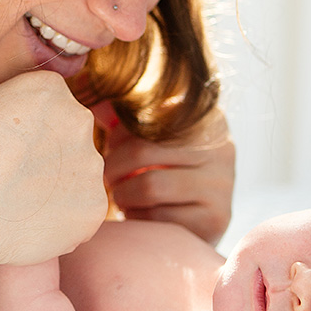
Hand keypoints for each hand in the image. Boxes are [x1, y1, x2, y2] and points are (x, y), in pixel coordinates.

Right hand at [0, 71, 107, 268]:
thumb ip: (22, 114)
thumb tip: (35, 137)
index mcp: (51, 88)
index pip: (51, 109)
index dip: (26, 135)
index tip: (3, 151)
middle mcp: (80, 119)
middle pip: (69, 141)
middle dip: (47, 160)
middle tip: (10, 182)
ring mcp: (91, 165)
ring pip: (78, 178)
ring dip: (55, 192)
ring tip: (15, 206)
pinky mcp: (94, 208)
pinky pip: (80, 214)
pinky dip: (59, 222)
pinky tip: (27, 225)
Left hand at [94, 102, 234, 244]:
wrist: (201, 220)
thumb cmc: (167, 168)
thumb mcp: (152, 136)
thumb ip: (123, 115)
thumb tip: (89, 90)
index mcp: (206, 117)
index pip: (147, 115)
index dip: (118, 135)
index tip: (111, 147)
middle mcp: (221, 148)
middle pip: (142, 151)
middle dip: (113, 167)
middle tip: (108, 177)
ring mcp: (222, 185)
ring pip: (150, 187)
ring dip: (123, 195)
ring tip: (122, 195)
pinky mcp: (215, 219)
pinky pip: (158, 217)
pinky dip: (137, 216)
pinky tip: (139, 212)